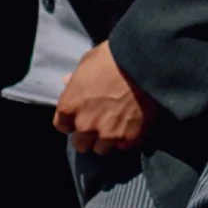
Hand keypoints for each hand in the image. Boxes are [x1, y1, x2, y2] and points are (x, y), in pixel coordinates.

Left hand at [52, 38, 155, 154]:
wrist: (145, 64)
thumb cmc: (113, 58)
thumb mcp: (87, 62)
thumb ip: (76, 79)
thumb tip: (68, 82)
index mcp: (69, 107)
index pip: (62, 126)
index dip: (73, 120)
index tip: (82, 114)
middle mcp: (85, 125)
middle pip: (81, 144)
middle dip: (89, 135)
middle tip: (101, 122)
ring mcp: (107, 135)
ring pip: (102, 149)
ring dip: (108, 140)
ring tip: (118, 126)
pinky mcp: (129, 139)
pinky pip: (123, 146)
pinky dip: (127, 138)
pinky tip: (133, 123)